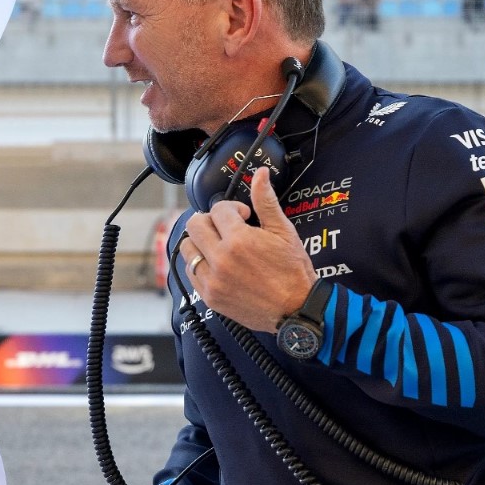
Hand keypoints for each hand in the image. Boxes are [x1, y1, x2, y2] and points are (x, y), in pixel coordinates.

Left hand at [178, 166, 317, 331]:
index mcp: (239, 240)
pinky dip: (199, 263)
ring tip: (219, 245)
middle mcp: (221, 260)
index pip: (218, 210)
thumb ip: (266, 201)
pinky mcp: (210, 296)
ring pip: (188, 248)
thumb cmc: (293, 272)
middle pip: (195, 225)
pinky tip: (216, 263)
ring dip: (200, 242)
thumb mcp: (283, 231)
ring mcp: (213, 280)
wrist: (296, 310)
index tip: (243, 216)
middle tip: (226, 227)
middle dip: (211, 220)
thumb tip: (259, 174)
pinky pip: (190, 272)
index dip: (232, 208)